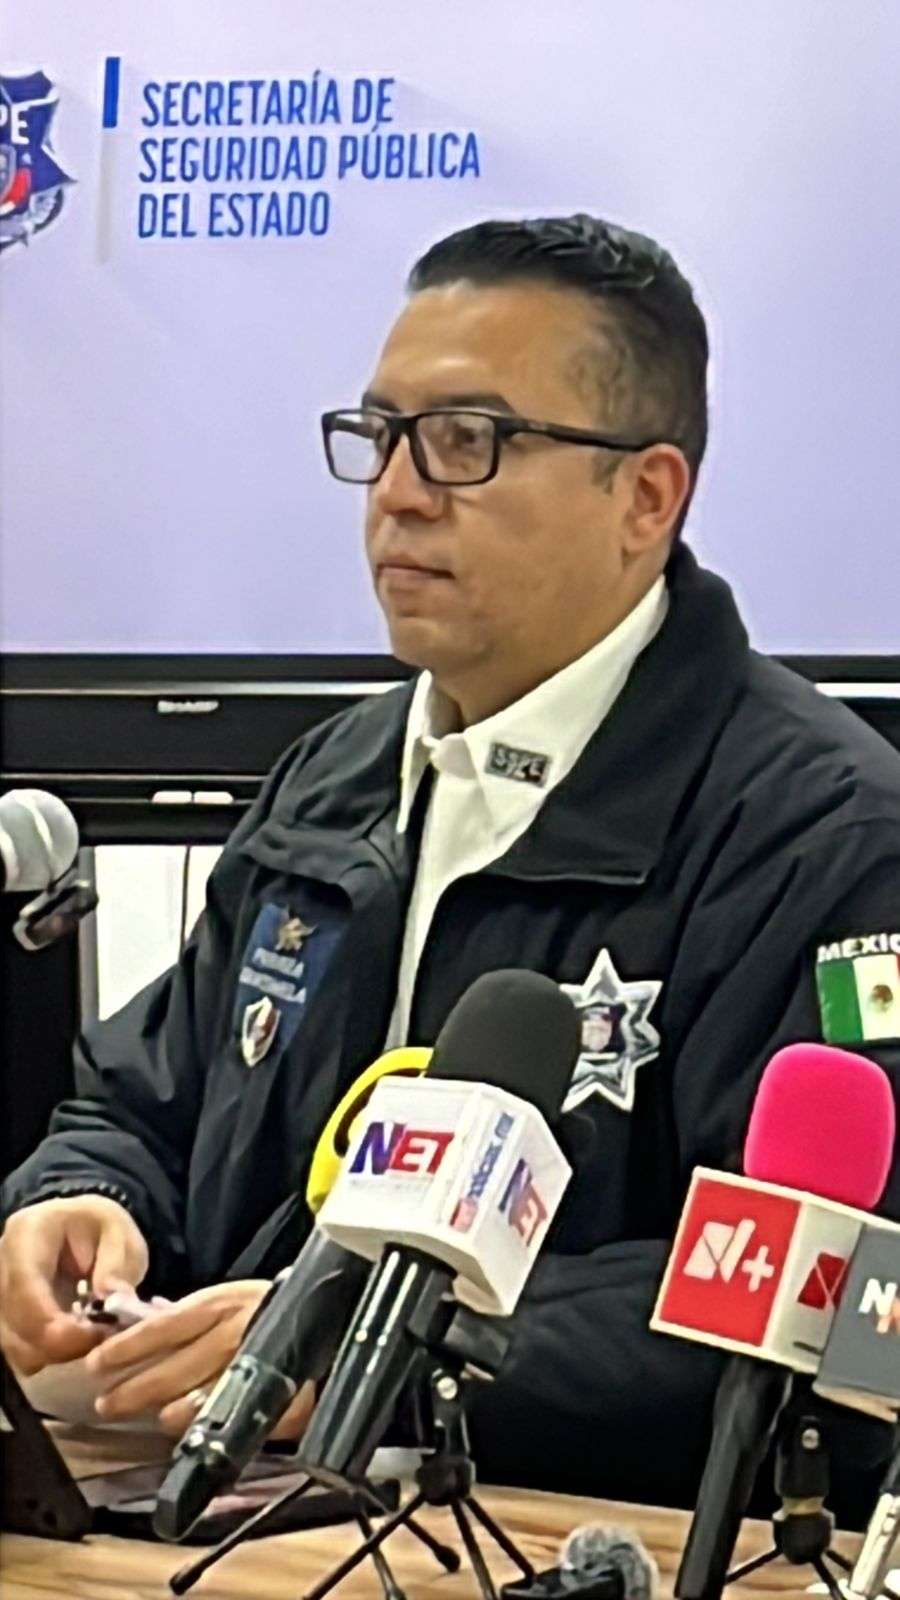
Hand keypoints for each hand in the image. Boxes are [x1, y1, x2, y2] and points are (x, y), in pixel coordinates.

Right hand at [0, 1195, 148, 1374]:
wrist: (81, 1229)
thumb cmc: (99, 1227)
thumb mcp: (119, 1234)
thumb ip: (116, 1264)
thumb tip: (113, 1301)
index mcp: (26, 1233)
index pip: (25, 1287)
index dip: (54, 1323)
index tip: (93, 1337)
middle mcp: (0, 1264)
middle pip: (14, 1323)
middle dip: (58, 1344)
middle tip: (101, 1342)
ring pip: (13, 1344)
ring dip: (53, 1353)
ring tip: (90, 1339)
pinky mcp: (4, 1316)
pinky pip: (17, 1350)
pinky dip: (46, 1354)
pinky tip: (74, 1341)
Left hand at [85, 1279, 314, 1438]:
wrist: (333, 1319)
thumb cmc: (270, 1310)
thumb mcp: (228, 1300)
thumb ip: (191, 1319)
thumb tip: (139, 1334)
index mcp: (221, 1303)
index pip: (163, 1325)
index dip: (127, 1346)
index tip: (96, 1363)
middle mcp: (235, 1331)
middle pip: (174, 1366)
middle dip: (134, 1390)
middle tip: (106, 1404)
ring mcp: (258, 1363)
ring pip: (202, 1394)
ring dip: (171, 1409)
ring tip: (150, 1418)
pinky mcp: (280, 1394)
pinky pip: (237, 1416)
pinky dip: (210, 1424)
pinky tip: (190, 1430)